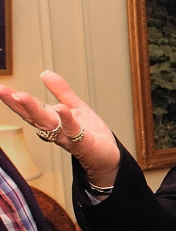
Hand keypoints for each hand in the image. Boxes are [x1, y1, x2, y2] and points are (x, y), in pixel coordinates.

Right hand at [0, 71, 120, 184]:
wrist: (109, 157)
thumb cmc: (91, 134)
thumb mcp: (76, 107)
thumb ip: (61, 91)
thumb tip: (45, 73)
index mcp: (52, 121)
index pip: (29, 109)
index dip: (14, 99)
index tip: (0, 87)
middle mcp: (55, 130)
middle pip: (33, 116)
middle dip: (17, 104)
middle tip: (2, 90)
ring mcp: (68, 137)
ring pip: (48, 123)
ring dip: (35, 110)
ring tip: (22, 96)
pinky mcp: (83, 143)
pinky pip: (73, 130)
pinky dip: (67, 119)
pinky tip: (61, 108)